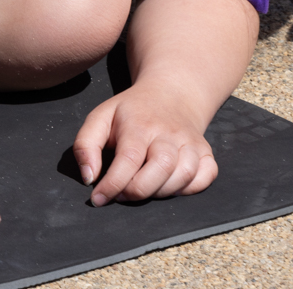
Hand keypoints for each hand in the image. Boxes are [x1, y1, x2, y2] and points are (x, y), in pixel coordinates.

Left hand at [73, 83, 216, 204]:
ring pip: (184, 175)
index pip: (128, 159)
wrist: (171, 93)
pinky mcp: (206, 152)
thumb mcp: (101, 118)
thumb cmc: (131, 112)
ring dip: (161, 192)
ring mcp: (191, 142)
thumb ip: (86, 145)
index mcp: (139, 124)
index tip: (98, 199)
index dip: (112, 185)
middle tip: (122, 194)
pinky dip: (190, 188)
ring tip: (143, 188)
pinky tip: (170, 185)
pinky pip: (205, 177)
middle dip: (138, 191)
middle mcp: (168, 132)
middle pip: (160, 168)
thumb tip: (89, 178)